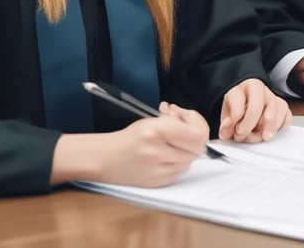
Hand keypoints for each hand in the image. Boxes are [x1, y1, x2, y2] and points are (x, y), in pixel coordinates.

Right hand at [51, 102, 208, 187]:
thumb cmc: (129, 138)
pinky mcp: (159, 182)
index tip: (188, 121)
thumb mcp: (151, 121)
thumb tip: (195, 124)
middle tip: (183, 132)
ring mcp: (158, 170)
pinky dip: (177, 163)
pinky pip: (180, 172)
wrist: (105, 159)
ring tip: (171, 143)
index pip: (196, 134)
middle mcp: (157, 151)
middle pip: (197, 149)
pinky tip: (165, 155)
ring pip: (190, 161)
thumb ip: (175, 123)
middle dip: (194, 139)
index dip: (197, 125)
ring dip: (185, 152)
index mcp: (155, 131)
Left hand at [218, 78, 291, 142]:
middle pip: (257, 106)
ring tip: (263, 136)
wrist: (245, 98)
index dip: (236, 122)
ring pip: (276, 108)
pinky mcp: (281, 105)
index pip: (239, 104)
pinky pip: (287, 114)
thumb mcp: (226, 113)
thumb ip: (225, 124)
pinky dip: (282, 125)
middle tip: (243, 136)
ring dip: (270, 126)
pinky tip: (273, 131)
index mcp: (241, 88)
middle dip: (250, 124)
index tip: (234, 132)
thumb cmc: (237, 106)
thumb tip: (227, 131)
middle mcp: (258, 89)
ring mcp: (271, 96)